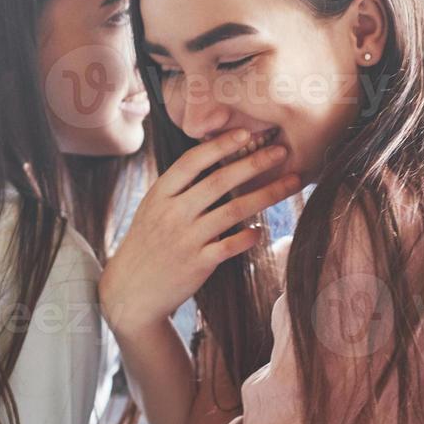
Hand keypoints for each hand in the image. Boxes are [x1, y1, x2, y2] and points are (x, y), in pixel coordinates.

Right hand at [99, 128, 303, 335]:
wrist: (131, 290)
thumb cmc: (148, 244)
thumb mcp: (152, 209)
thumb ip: (178, 188)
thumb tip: (211, 159)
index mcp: (160, 195)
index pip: (192, 162)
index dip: (219, 146)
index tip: (245, 133)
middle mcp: (173, 213)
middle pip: (219, 182)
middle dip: (254, 163)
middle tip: (281, 150)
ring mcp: (186, 239)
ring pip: (233, 211)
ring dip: (266, 195)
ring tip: (292, 183)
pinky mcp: (197, 264)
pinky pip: (230, 246)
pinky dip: (248, 237)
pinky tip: (261, 231)